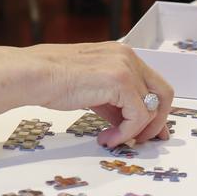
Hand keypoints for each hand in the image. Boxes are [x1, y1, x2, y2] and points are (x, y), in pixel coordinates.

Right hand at [0, 42, 173, 145]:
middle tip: (141, 141)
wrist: (33, 75)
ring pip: (153, 108)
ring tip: (113, 140)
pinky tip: (107, 138)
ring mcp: (126, 66)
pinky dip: (126, 132)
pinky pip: (138, 115)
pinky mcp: (121, 81)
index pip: (153, 84)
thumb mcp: (92, 90)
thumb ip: (114, 104)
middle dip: (157, 122)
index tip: (148, 133)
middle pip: (164, 93)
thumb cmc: (52, 81)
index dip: (156, 111)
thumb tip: (130, 126)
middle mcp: (128, 56)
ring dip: (135, 131)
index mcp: (121, 54)